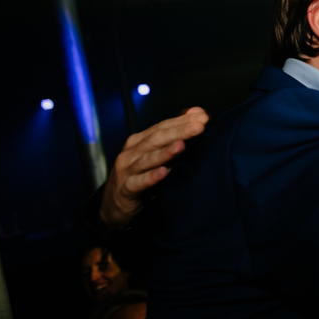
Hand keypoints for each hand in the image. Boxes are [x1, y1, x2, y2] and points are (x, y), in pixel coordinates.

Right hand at [100, 108, 208, 228]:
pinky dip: (151, 177)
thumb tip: (198, 114)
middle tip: (199, 126)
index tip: (203, 117)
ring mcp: (127, 170)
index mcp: (140, 141)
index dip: (182, 121)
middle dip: (179, 131)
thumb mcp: (156, 154)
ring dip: (165, 152)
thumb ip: (175, 136)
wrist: (115, 204)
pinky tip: (164, 172)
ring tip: (182, 145)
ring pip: (147, 159)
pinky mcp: (126, 189)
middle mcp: (132, 152)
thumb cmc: (140, 175)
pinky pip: (139, 182)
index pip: (163, 127)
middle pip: (156, 139)